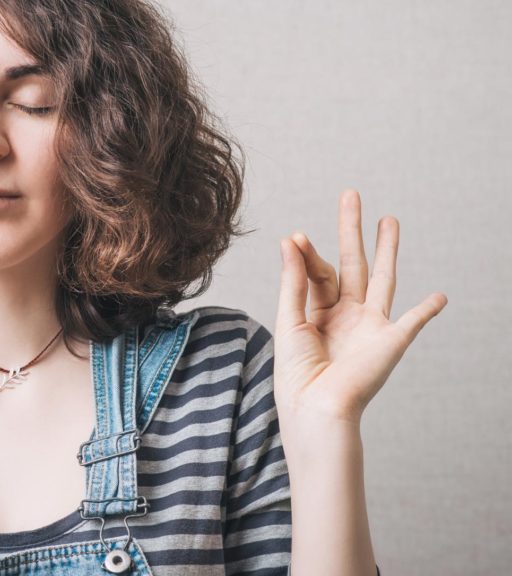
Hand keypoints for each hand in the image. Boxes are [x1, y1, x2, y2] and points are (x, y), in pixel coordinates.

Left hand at [274, 189, 446, 427]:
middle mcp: (345, 315)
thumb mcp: (290, 320)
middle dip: (352, 230)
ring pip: (382, 278)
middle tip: (350, 195)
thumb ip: (294, 280)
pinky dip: (427, 310)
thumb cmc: (296, 373)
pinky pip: (414, 322)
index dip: (308, 254)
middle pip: (351, 263)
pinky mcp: (391, 340)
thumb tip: (292, 238)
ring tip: (389, 220)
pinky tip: (441, 296)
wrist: (316, 408)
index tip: (297, 236)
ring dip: (387, 250)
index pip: (317, 271)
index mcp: (317, 312)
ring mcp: (370, 326)